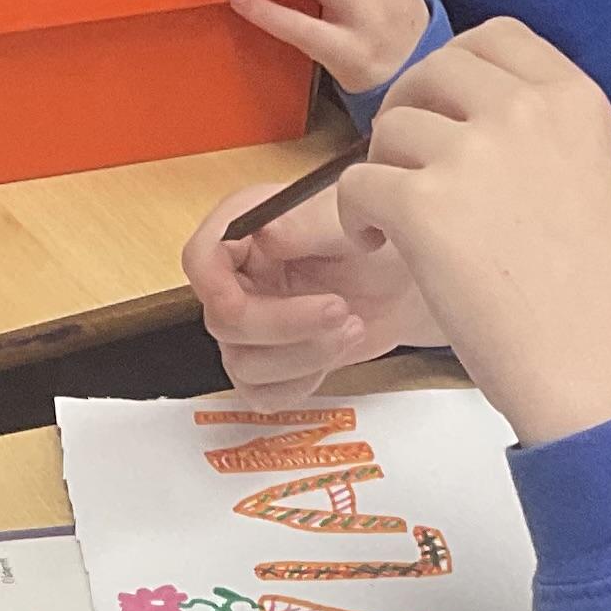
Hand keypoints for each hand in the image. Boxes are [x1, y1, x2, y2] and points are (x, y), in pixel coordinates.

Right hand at [182, 175, 440, 398]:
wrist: (409, 282)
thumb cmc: (383, 240)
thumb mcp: (352, 218)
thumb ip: (306, 223)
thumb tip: (266, 234)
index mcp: (247, 229)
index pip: (201, 258)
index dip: (213, 284)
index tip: (242, 302)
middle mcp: (241, 278)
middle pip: (225, 321)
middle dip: (285, 324)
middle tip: (339, 309)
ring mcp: (253, 325)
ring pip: (245, 364)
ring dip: (304, 354)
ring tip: (353, 326)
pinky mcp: (272, 363)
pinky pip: (264, 393)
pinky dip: (303, 381)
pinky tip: (336, 351)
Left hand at [334, 24, 610, 444]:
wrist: (598, 368)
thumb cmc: (594, 297)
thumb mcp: (589, 178)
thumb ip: (538, 134)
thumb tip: (465, 116)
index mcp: (574, 97)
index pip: (495, 37)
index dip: (455, 72)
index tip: (446, 115)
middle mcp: (525, 109)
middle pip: (431, 70)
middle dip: (408, 113)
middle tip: (407, 168)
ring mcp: (473, 152)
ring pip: (388, 129)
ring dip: (382, 171)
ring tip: (399, 224)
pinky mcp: (424, 203)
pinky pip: (355, 182)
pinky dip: (354, 216)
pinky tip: (380, 246)